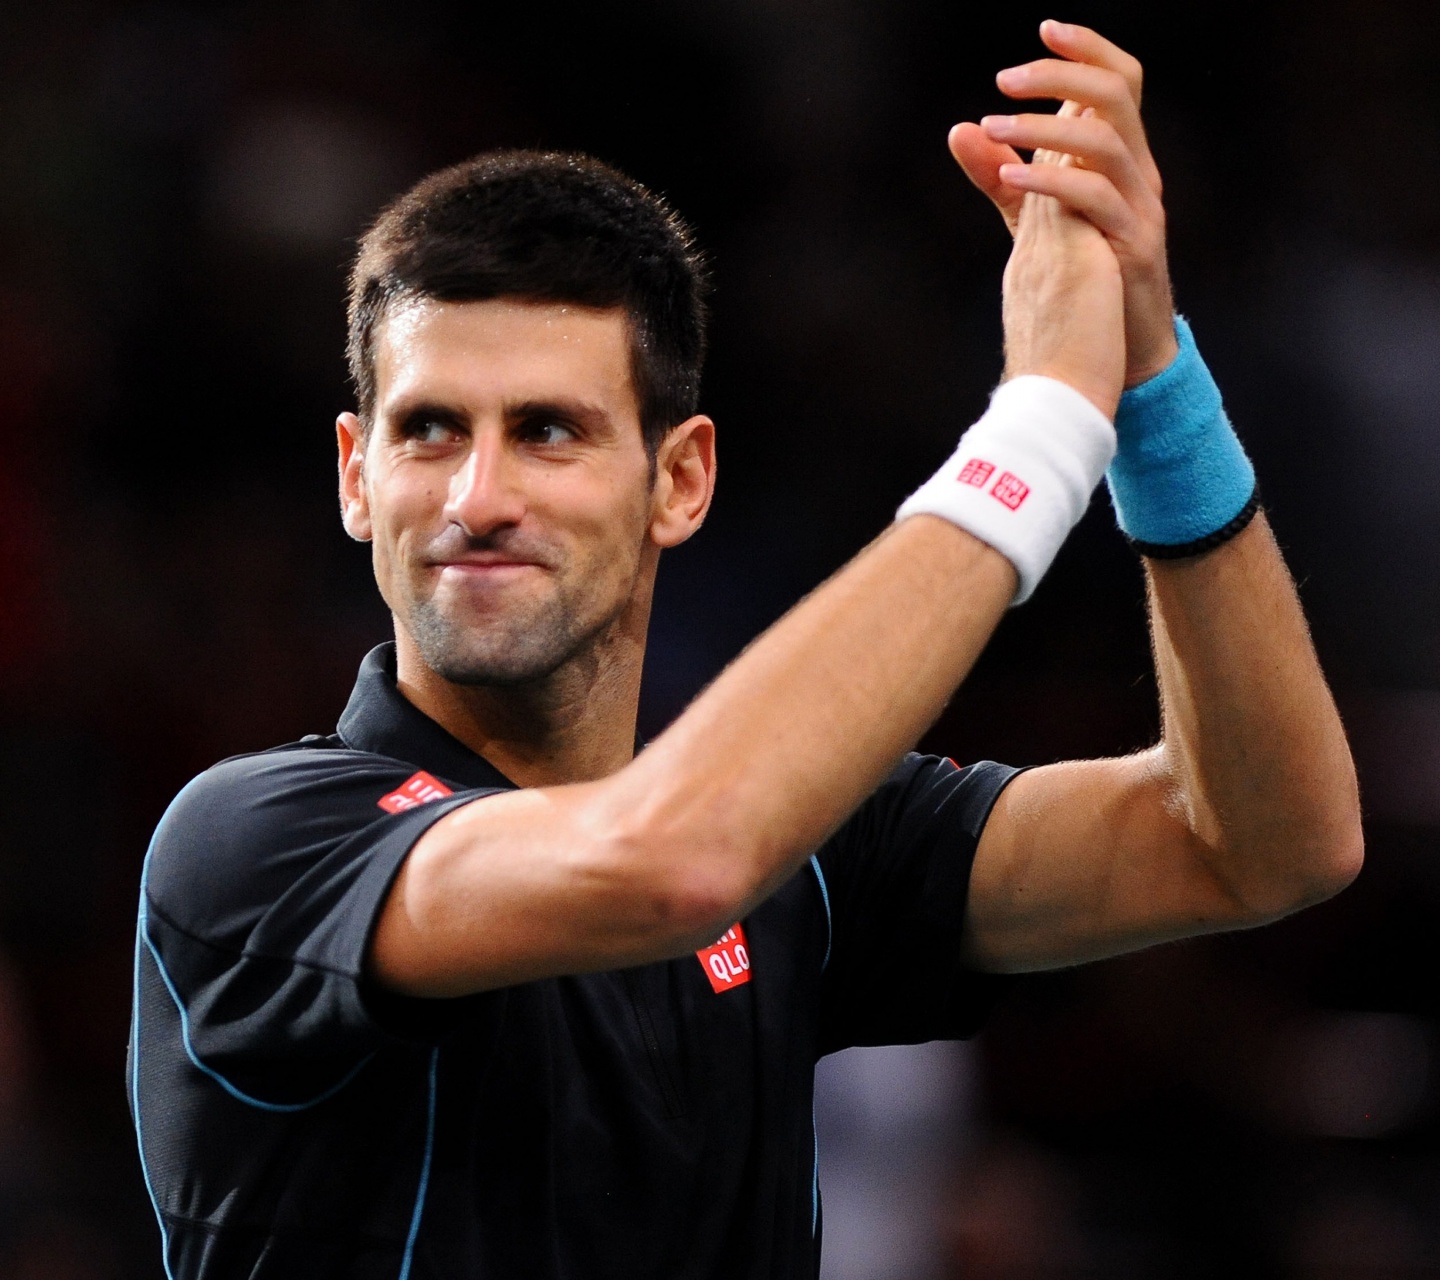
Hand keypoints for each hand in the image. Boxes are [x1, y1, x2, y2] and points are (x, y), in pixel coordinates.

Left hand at [950, 20, 1178, 387]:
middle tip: (1004, 80)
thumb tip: (961, 128)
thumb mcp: (1036, 218)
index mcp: (1121, 158)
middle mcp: (1138, 172)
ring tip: (992, 125)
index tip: (1044, 30)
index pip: (1119, 81)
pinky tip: (1009, 181)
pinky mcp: (1135, 245)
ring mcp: (1141, 207)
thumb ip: (1002, 173)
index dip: (1088, 49)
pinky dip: (1049, 183)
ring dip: (1042, 127)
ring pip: (1105, 141)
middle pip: (1114, 95)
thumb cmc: (1083, 278)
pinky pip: (1096, 199)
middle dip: (1059, 76)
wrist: (1118, 349)